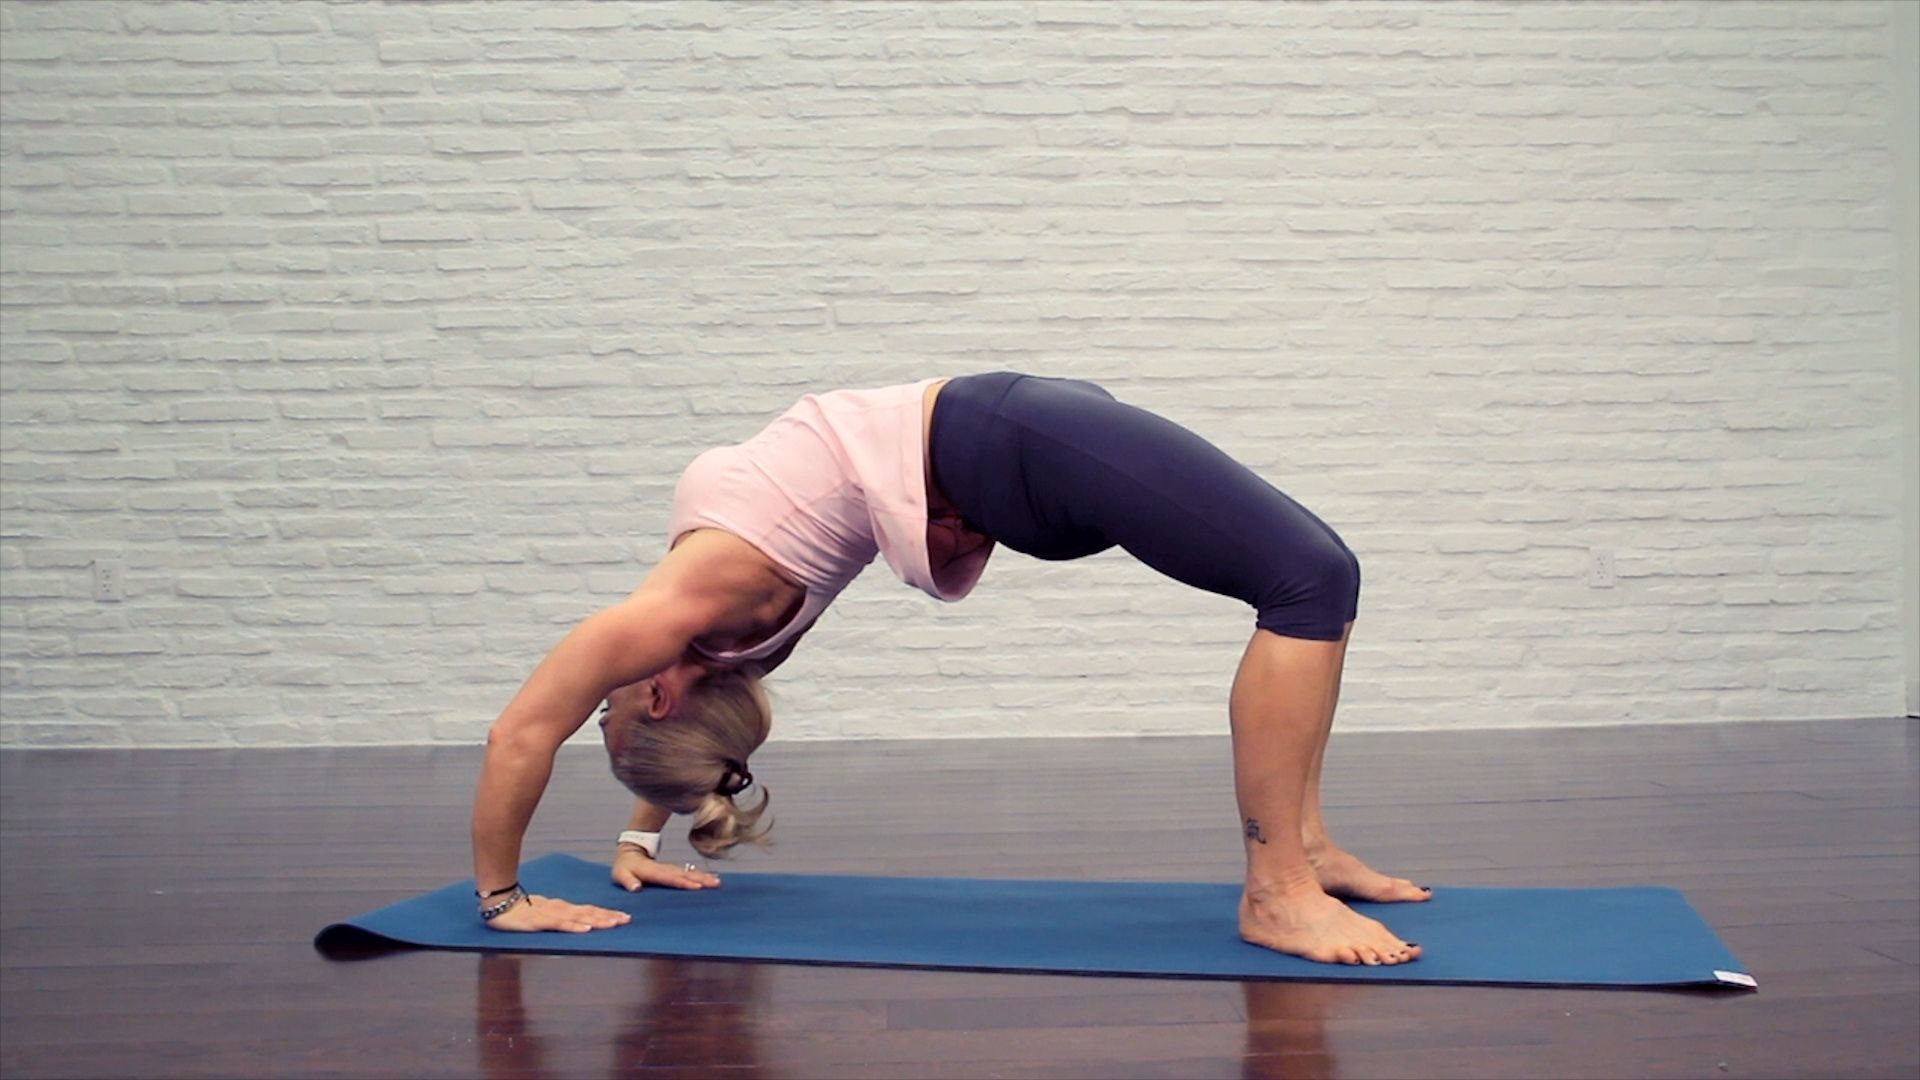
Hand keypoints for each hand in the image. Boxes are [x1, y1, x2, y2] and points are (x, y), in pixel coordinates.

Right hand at [484, 893, 631, 933]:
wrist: (499, 903)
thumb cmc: (522, 910)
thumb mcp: (545, 913)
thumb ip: (561, 917)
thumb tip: (579, 924)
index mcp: (563, 908)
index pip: (589, 910)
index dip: (607, 914)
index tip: (624, 917)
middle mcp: (561, 909)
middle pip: (588, 913)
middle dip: (608, 917)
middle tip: (627, 920)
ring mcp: (550, 914)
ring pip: (578, 918)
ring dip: (597, 921)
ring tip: (613, 924)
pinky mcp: (539, 921)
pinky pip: (559, 924)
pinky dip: (574, 927)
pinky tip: (586, 930)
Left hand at [611, 846, 721, 891]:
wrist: (631, 853)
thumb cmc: (624, 868)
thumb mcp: (620, 875)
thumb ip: (628, 881)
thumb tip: (636, 888)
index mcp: (653, 872)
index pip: (670, 878)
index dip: (683, 882)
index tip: (697, 886)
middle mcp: (665, 869)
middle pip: (685, 874)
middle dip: (701, 879)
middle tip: (715, 884)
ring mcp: (672, 869)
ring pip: (690, 872)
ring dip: (705, 877)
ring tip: (718, 882)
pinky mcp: (675, 871)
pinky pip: (691, 873)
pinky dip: (702, 875)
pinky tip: (714, 878)